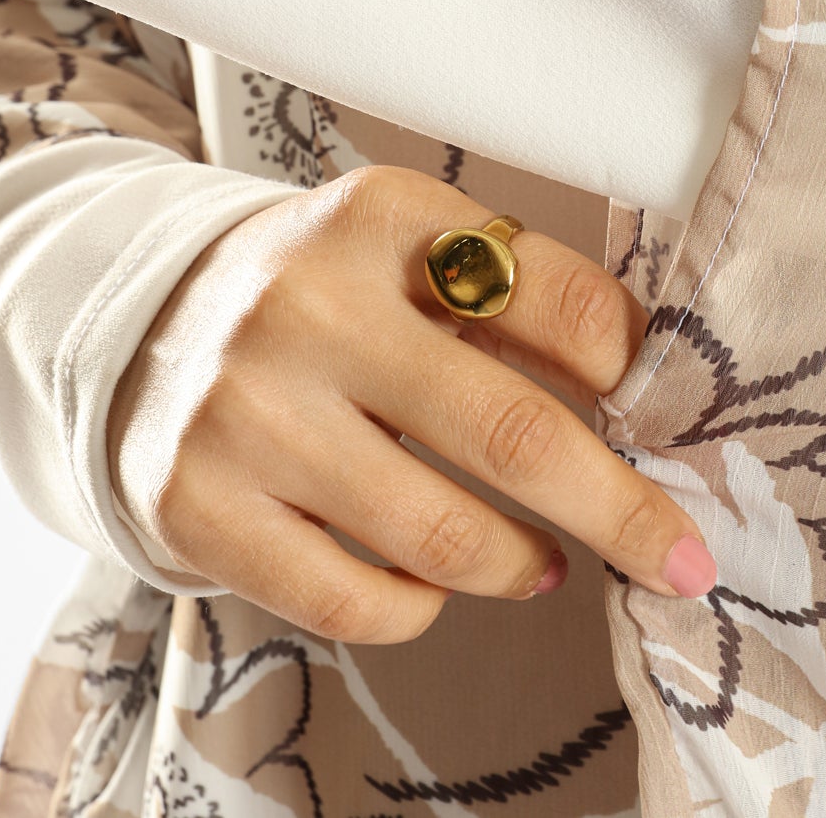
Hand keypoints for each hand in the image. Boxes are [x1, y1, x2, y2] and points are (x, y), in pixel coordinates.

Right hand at [107, 162, 716, 641]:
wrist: (145, 326)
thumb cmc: (327, 293)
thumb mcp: (410, 248)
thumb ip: (519, 298)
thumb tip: (654, 390)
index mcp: (385, 216)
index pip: (556, 298)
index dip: (633, 372)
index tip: (670, 419)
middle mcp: (311, 303)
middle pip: (511, 432)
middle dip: (621, 509)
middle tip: (680, 558)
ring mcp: (247, 410)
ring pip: (440, 534)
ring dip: (523, 563)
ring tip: (545, 561)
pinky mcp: (200, 507)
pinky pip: (354, 602)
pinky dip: (422, 607)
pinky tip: (436, 584)